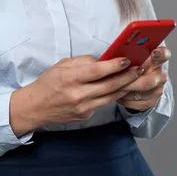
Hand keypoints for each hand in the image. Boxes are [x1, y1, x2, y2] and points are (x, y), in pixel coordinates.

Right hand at [23, 55, 144, 128]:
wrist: (36, 106)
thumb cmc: (49, 82)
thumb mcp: (62, 65)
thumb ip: (82, 62)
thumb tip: (102, 60)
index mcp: (70, 78)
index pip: (96, 71)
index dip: (113, 65)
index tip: (126, 59)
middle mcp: (78, 94)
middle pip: (109, 85)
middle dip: (127, 76)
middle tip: (140, 69)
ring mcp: (83, 107)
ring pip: (111, 96)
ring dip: (125, 86)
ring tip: (137, 77)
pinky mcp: (86, 116)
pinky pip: (103, 104)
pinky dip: (113, 95)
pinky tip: (120, 88)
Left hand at [116, 46, 170, 111]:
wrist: (137, 82)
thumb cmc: (132, 65)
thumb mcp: (132, 56)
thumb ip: (129, 53)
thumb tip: (116, 53)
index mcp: (157, 59)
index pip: (164, 54)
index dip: (160, 54)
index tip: (154, 53)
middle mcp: (160, 74)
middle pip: (147, 81)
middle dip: (128, 82)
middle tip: (115, 79)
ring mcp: (158, 89)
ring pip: (140, 93)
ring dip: (124, 91)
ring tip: (114, 86)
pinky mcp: (152, 101)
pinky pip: (136, 103)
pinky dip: (124, 99)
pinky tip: (118, 94)